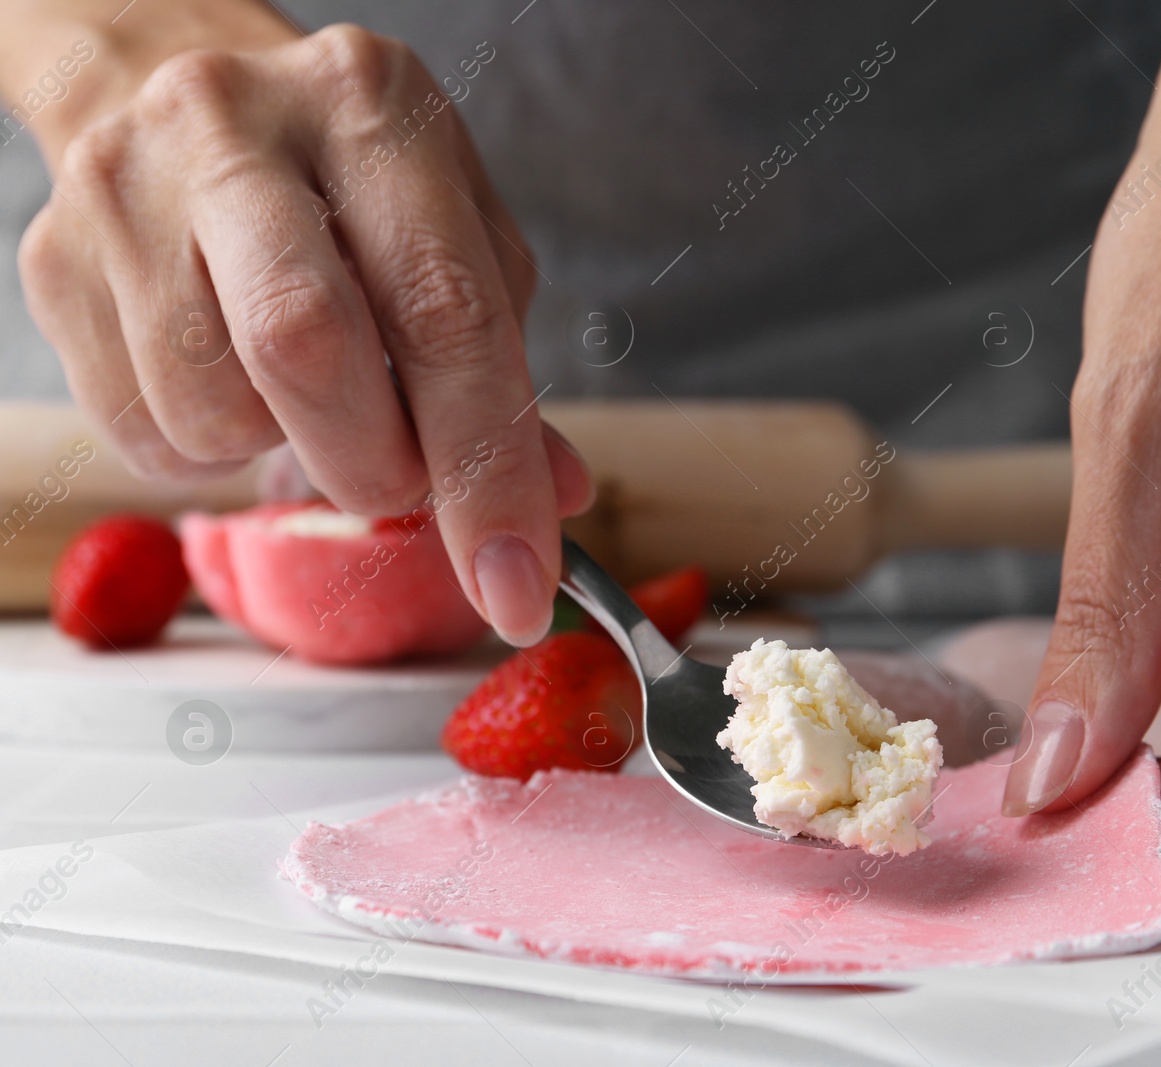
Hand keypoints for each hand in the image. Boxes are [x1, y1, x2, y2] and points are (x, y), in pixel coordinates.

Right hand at [8, 4, 589, 645]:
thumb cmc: (342, 182)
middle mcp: (235, 128)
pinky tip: (227, 375)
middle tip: (400, 481)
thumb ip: (501, 361)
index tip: (516, 584)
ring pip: (213, 411)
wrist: (168, 88)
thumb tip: (550, 495)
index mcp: (371, 107)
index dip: (486, 469)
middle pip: (307, 348)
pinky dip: (209, 447)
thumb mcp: (454, 234)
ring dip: (281, 451)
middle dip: (376, 467)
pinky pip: (143, 432)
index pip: (445, 312)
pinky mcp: (54, 261)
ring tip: (299, 387)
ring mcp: (126, 189)